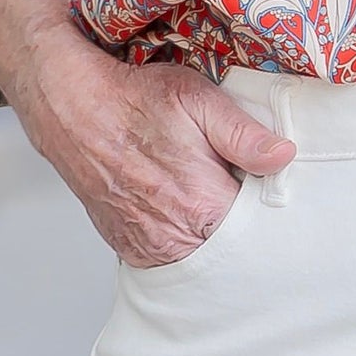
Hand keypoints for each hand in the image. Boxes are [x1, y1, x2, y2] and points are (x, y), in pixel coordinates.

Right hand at [0, 0, 295, 265]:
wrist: (72, 108)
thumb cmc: (133, 99)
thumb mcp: (198, 101)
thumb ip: (244, 135)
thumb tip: (284, 156)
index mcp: (202, 205)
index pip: (259, 227)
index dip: (267, 206)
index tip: (267, 186)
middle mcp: (174, 237)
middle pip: (231, 247)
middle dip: (242, 224)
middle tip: (238, 187)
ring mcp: (147, 247)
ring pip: (201, 255)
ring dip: (212, 233)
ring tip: (209, 195)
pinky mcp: (129, 248)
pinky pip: (170, 256)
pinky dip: (183, 239)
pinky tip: (181, 207)